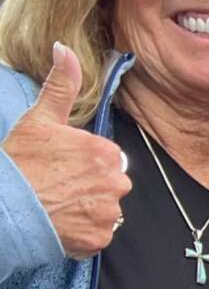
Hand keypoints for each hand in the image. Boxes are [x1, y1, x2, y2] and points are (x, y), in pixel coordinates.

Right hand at [1, 42, 131, 257]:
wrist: (3, 204)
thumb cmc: (20, 161)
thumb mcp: (40, 119)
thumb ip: (62, 85)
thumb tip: (64, 50)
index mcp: (107, 152)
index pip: (106, 159)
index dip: (83, 164)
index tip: (61, 167)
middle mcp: (116, 182)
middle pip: (109, 185)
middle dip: (89, 187)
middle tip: (57, 187)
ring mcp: (109, 213)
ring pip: (105, 210)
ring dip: (85, 210)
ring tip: (56, 204)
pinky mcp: (99, 238)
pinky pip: (97, 235)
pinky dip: (82, 232)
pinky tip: (60, 223)